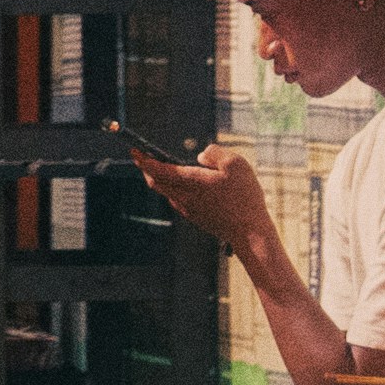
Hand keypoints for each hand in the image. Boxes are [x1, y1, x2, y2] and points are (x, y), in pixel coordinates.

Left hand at [131, 135, 268, 264]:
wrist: (250, 233)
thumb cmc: (244, 197)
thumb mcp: (235, 164)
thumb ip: (213, 154)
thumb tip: (200, 156)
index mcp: (190, 182)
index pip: (157, 170)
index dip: (144, 159)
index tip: (134, 151)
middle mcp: (184, 197)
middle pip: (156, 182)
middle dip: (147, 168)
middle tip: (144, 157)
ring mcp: (188, 210)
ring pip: (167, 192)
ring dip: (161, 179)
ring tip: (164, 168)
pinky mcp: (196, 218)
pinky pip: (178, 201)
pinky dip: (174, 190)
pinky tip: (185, 186)